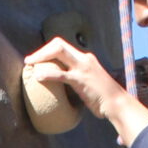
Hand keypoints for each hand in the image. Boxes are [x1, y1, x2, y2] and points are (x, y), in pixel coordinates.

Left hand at [23, 37, 147, 146]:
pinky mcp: (80, 80)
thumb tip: (69, 86)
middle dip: (42, 50)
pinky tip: (37, 77)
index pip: (64, 46)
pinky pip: (60, 74)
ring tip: (29, 64)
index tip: (39, 59)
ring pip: (58, 52)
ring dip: (41, 57)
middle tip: (30, 60)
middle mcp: (84, 59)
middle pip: (58, 44)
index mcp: (86, 59)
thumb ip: (81, 79)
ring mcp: (82, 68)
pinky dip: (47, 74)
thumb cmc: (105, 98)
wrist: (117, 103)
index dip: (49, 50)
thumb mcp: (92, 83)